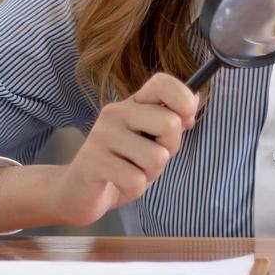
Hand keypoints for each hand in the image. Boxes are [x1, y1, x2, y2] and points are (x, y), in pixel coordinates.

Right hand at [48, 72, 198, 225]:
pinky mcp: (93, 161)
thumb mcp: (150, 141)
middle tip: (148, 158)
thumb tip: (196, 97)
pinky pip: (137, 180)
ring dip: (150, 174)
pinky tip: (118, 184)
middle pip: (170, 123)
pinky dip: (135, 189)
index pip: (162, 83)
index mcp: (133, 104)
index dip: (183, 98)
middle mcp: (116, 112)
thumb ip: (170, 121)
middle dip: (169, 149)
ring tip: (131, 172)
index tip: (187, 120)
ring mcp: (102, 135)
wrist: (78, 191)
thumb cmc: (121, 164)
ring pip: (156, 157)